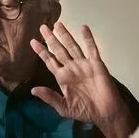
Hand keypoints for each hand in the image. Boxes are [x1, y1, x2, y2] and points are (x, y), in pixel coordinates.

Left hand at [30, 22, 134, 137]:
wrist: (105, 113)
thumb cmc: (85, 111)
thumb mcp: (63, 107)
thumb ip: (49, 97)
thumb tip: (33, 90)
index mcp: (62, 77)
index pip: (50, 61)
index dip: (42, 52)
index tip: (33, 42)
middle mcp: (71, 68)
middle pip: (59, 50)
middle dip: (50, 39)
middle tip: (42, 27)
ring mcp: (83, 64)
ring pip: (72, 46)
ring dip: (65, 35)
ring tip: (57, 24)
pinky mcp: (96, 64)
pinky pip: (91, 49)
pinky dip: (88, 38)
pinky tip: (83, 28)